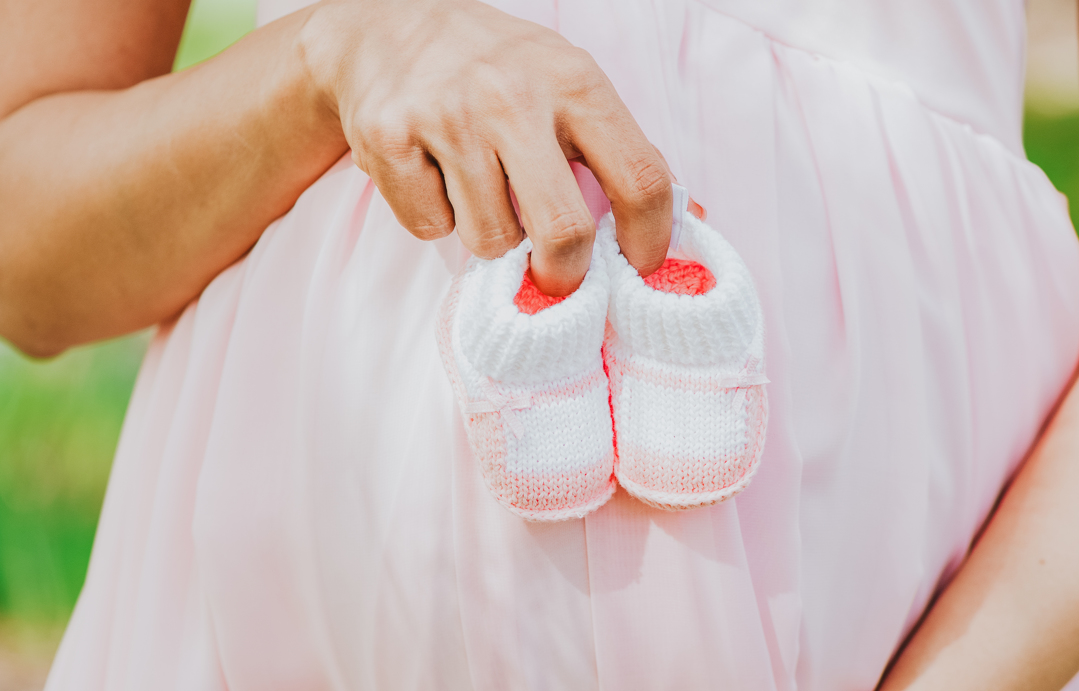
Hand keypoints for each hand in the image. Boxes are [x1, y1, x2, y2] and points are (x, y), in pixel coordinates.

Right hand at [303, 0, 676, 293]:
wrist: (386, 25)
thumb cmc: (499, 71)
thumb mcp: (570, 86)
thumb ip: (623, 152)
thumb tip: (692, 217)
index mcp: (575, 82)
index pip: (639, 179)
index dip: (649, 240)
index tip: (639, 266)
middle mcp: (513, 96)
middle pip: (563, 232)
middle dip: (564, 274)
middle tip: (556, 276)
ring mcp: (448, 116)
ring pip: (490, 240)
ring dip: (491, 235)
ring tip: (480, 191)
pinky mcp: (389, 138)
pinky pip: (429, 227)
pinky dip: (435, 217)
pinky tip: (433, 174)